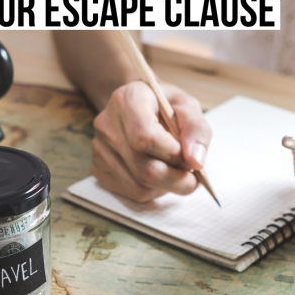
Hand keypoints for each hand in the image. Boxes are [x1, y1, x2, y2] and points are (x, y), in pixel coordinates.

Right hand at [91, 80, 211, 201]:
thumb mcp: (186, 106)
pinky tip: (158, 175)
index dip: (172, 154)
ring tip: (173, 171)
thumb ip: (196, 129)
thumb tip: (195, 162)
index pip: (145, 136)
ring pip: (140, 188)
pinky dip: (152, 191)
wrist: (135, 106)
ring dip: (165, 187)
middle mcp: (107, 125)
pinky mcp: (99, 169)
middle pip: (145, 170)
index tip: (188, 156)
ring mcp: (99, 149)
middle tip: (191, 176)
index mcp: (127, 100)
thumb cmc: (163, 105)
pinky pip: (131, 194)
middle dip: (176, 179)